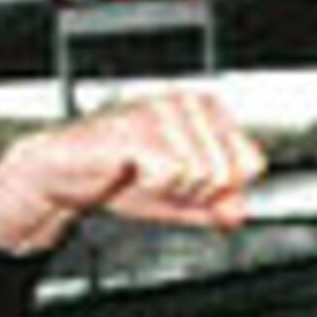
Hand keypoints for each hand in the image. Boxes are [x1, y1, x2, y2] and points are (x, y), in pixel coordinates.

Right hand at [0, 89, 266, 256]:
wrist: (65, 177)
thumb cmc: (118, 177)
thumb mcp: (180, 199)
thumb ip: (215, 207)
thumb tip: (240, 212)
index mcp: (204, 111)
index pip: (251, 161)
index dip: (222, 188)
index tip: (190, 182)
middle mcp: (186, 103)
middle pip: (228, 172)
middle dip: (196, 192)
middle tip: (161, 181)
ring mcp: (163, 111)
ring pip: (204, 173)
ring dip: (174, 189)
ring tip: (145, 174)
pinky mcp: (140, 127)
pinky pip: (174, 172)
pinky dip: (154, 185)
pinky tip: (132, 171)